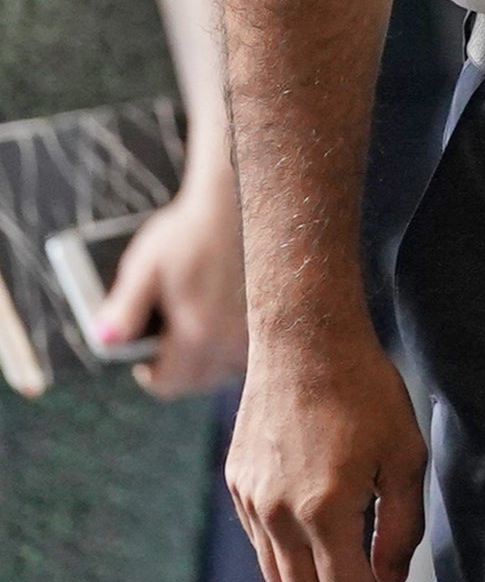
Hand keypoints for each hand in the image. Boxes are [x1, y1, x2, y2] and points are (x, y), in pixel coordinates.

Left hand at [97, 179, 246, 397]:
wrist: (250, 197)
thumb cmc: (192, 228)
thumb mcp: (147, 264)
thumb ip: (124, 308)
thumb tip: (104, 341)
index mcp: (197, 334)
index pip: (168, 384)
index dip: (150, 373)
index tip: (144, 355)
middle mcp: (235, 340)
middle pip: (201, 381)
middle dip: (181, 367)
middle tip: (171, 336)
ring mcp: (263, 330)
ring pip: (231, 367)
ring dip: (214, 357)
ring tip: (201, 323)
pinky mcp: (282, 316)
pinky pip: (257, 349)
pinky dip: (241, 343)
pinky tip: (232, 312)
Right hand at [226, 326, 427, 581]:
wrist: (305, 340)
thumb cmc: (366, 391)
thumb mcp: (405, 456)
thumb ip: (400, 526)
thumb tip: (388, 581)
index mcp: (323, 510)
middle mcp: (277, 515)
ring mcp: (251, 502)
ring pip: (279, 579)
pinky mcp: (238, 485)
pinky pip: (263, 545)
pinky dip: (293, 564)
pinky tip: (323, 553)